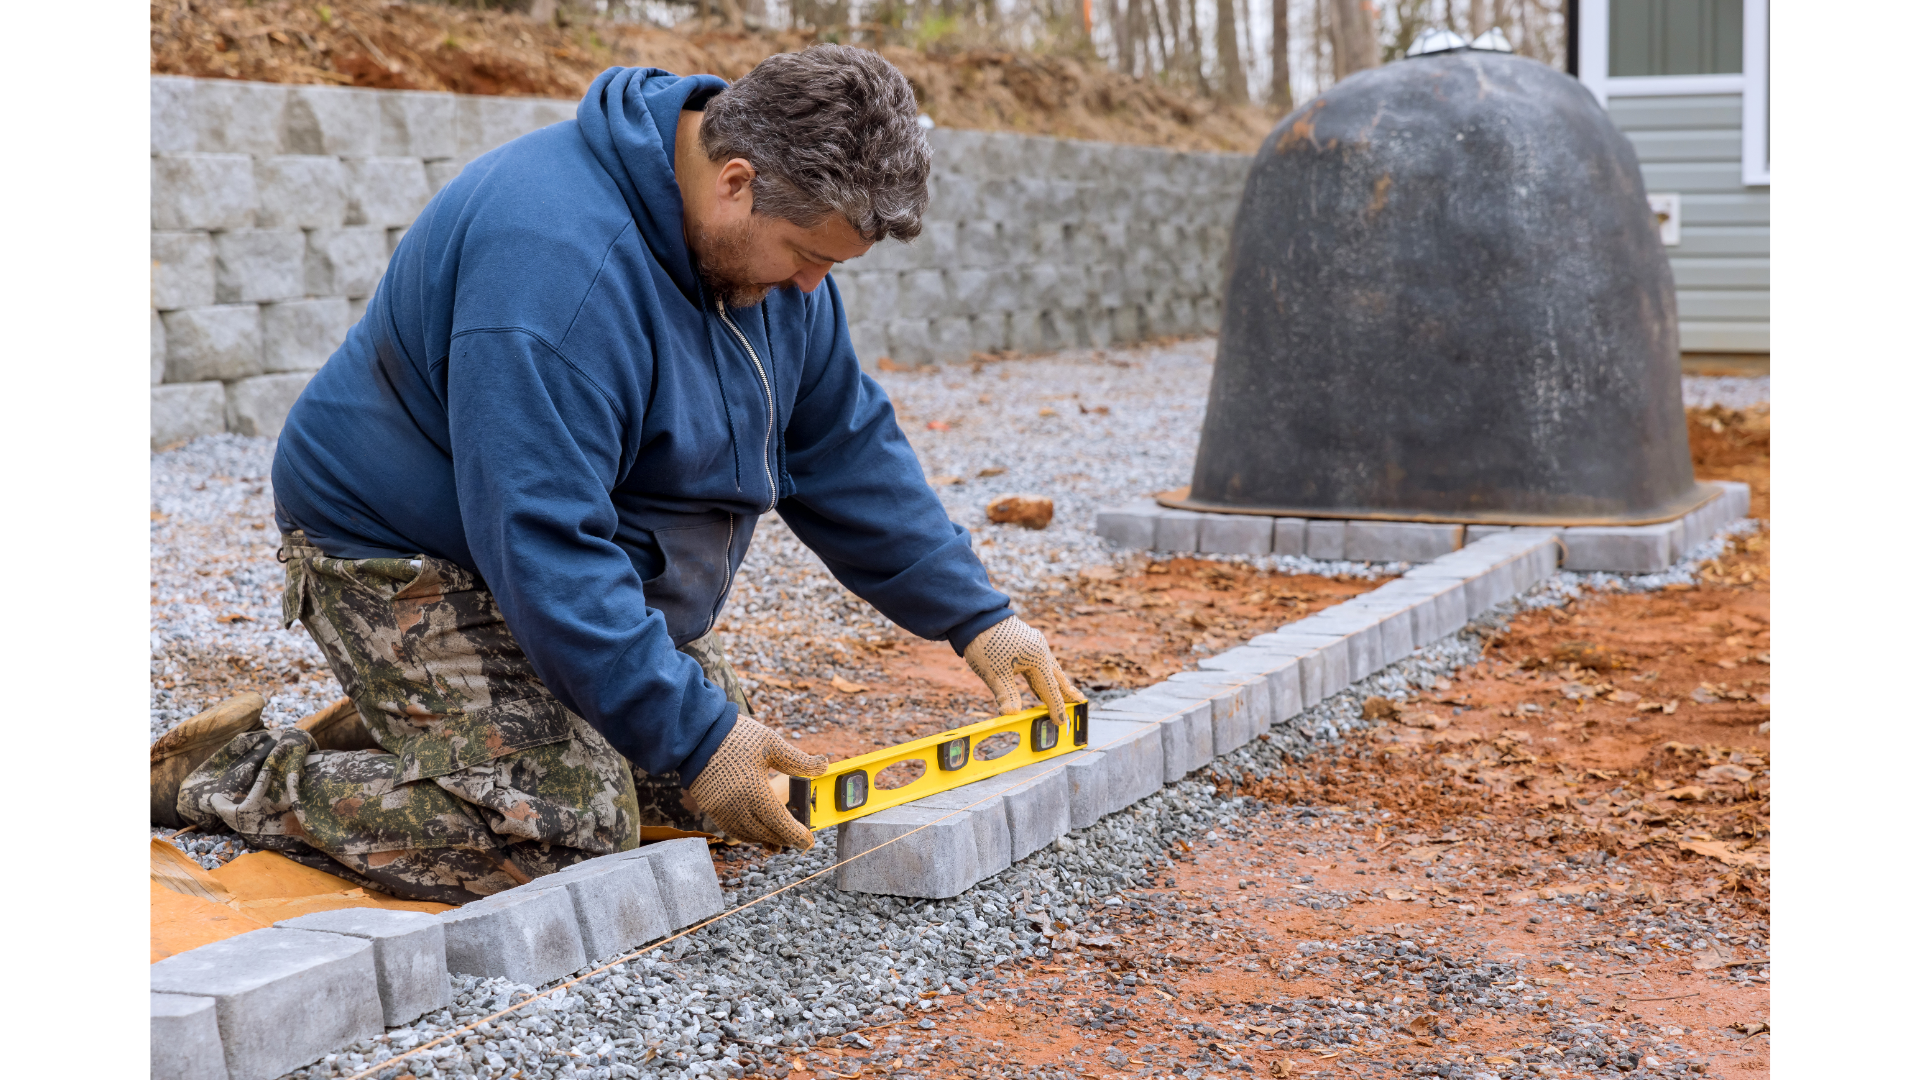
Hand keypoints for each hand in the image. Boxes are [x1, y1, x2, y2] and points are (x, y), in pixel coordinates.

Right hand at [688, 716, 829, 848]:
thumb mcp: (772, 743)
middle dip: (783, 838)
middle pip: (764, 833)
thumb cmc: (736, 736)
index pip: (780, 822)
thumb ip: (798, 760)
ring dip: (765, 838)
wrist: (698, 733)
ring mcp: (720, 809)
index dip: (796, 835)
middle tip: (797, 838)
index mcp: (754, 790)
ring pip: (747, 835)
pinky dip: (747, 834)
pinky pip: (731, 829)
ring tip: (779, 838)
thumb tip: (823, 765)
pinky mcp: (710, 807)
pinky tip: (756, 830)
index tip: (808, 841)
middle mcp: (736, 805)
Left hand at [961, 616, 1086, 724]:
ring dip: (1057, 682)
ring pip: (1050, 668)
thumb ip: (1006, 694)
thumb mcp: (994, 673)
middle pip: (1057, 676)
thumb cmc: (985, 643)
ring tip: (1066, 692)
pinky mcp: (1027, 641)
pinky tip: (1042, 678)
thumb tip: (1011, 714)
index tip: (1062, 721)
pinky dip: (1045, 673)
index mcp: (1037, 658)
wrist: (975, 615)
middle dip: (1068, 691)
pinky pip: (1041, 662)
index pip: (1051, 689)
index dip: (1056, 707)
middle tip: (1080, 702)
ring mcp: (1034, 644)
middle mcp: (1040, 650)